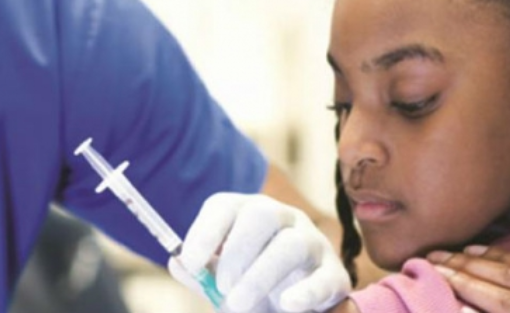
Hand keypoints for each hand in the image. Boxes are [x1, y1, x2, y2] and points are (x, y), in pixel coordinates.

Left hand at [168, 193, 350, 312]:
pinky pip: (323, 277)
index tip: (190, 261)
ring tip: (241, 303)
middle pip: (262, 215)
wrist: (295, 309)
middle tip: (223, 286)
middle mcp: (282, 219)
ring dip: (261, 275)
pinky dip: (306, 291)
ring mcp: (312, 243)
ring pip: (292, 244)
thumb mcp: (222, 283)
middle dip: (237, 252)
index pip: (225, 206)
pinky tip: (287, 303)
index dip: (205, 231)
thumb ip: (201, 275)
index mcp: (248, 214)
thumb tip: (176, 263)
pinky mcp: (334, 274)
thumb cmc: (255, 288)